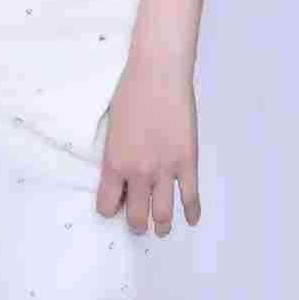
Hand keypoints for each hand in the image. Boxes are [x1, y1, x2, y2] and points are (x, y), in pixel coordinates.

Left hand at [95, 56, 202, 236]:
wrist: (158, 72)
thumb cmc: (130, 91)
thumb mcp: (112, 127)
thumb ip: (117, 156)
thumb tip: (124, 175)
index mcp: (114, 163)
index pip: (107, 207)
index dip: (111, 208)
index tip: (117, 205)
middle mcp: (138, 173)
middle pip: (137, 218)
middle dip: (137, 223)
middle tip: (140, 221)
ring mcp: (165, 170)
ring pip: (163, 215)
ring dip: (162, 225)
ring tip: (162, 227)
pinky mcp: (188, 162)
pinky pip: (190, 198)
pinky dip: (191, 212)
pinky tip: (191, 218)